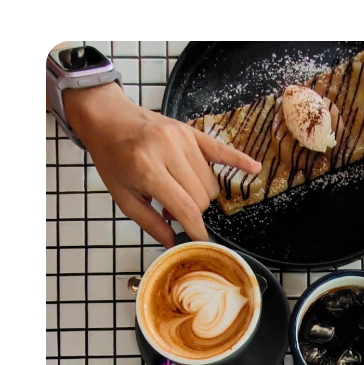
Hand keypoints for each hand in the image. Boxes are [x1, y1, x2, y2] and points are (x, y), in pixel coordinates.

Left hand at [65, 82, 261, 245]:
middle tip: (173, 208)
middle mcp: (168, 151)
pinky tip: (254, 168)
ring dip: (201, 194)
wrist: (108, 119)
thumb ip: (150, 223)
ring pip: (211, 183)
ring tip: (180, 189)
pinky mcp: (191, 132)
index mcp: (147, 169)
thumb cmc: (113, 159)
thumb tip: (174, 245)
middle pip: (202, 197)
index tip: (201, 243)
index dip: (196, 230)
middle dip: (192, 210)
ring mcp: (182, 139)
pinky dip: (239, 161)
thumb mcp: (123, 197)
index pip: (185, 208)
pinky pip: (222, 150)